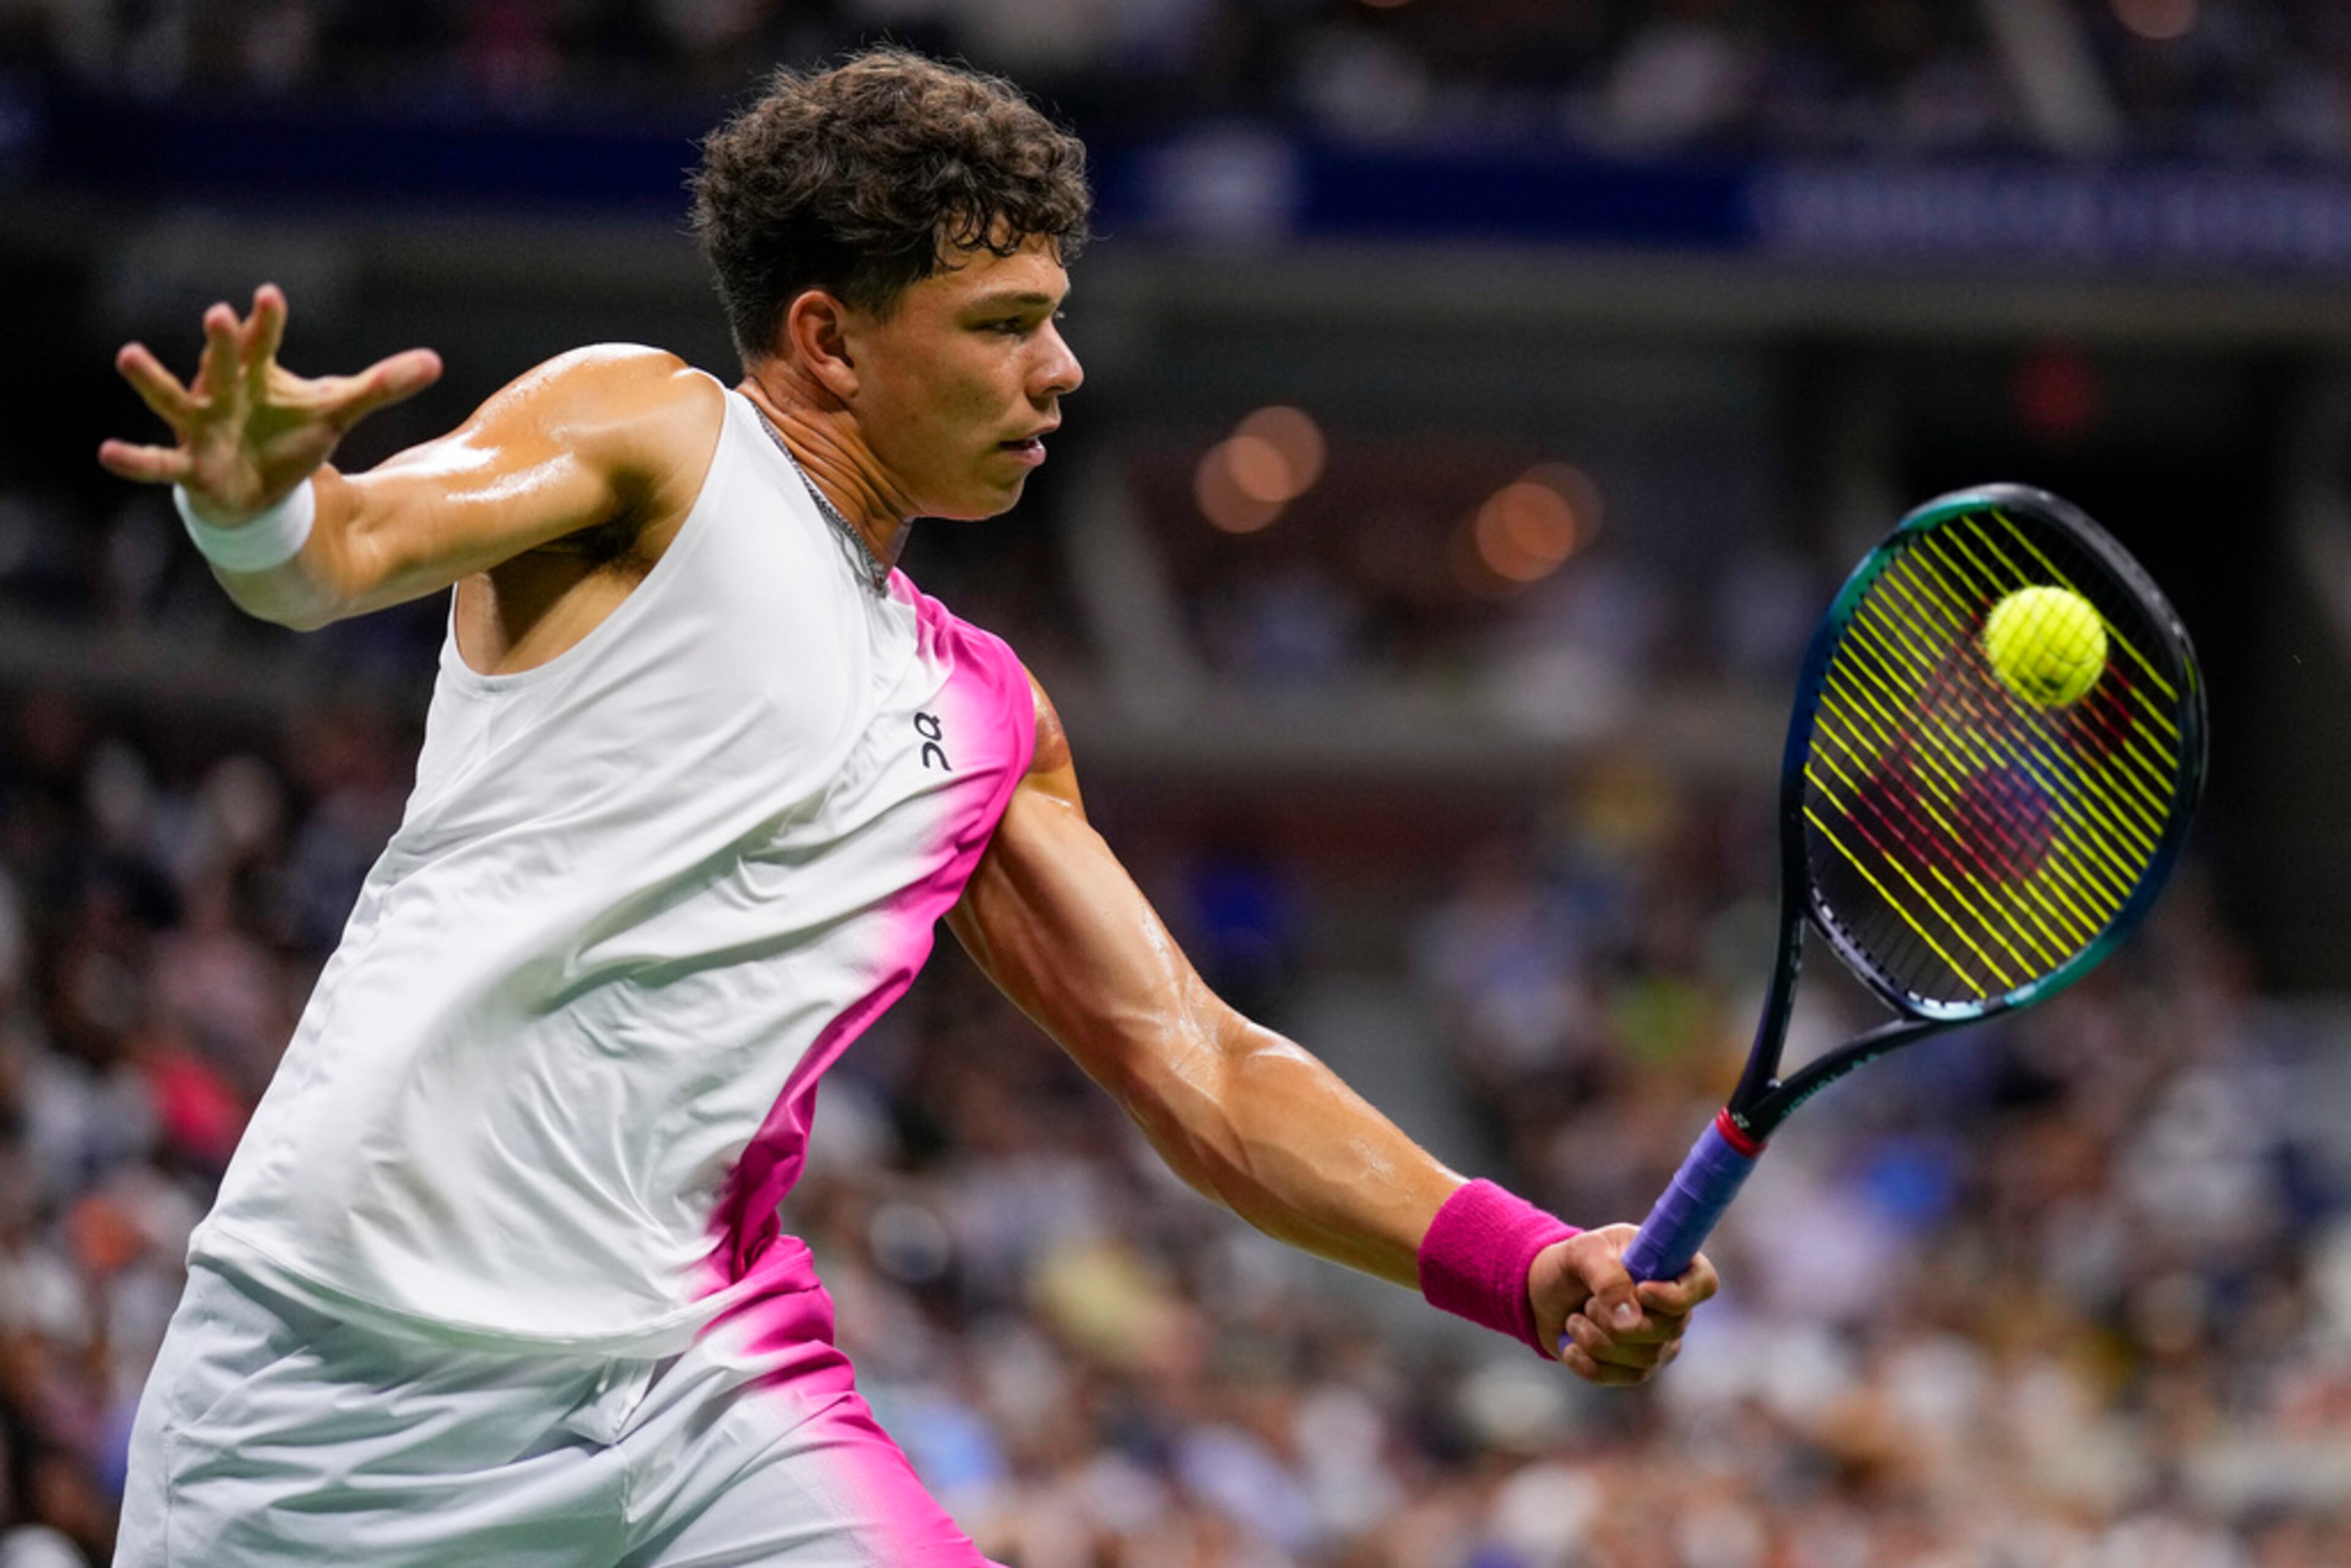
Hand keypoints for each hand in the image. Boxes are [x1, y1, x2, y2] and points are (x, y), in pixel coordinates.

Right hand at [98, 284, 441, 524]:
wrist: (261, 488)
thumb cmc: (289, 437)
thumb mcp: (338, 411)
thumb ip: (381, 386)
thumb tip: (436, 363)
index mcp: (255, 374)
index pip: (263, 342)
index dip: (267, 322)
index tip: (270, 296)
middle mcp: (222, 393)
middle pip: (222, 363)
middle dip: (220, 342)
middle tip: (217, 313)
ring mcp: (201, 427)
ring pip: (174, 399)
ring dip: (152, 380)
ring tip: (128, 354)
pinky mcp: (191, 466)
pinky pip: (159, 463)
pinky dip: (135, 461)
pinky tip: (107, 453)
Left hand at [1529, 1223, 1717, 1386]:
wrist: (1544, 1294)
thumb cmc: (1572, 1264)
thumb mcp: (1583, 1253)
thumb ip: (1608, 1278)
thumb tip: (1631, 1321)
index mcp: (1671, 1265)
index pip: (1703, 1284)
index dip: (1677, 1295)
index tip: (1641, 1290)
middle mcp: (1674, 1308)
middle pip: (1670, 1328)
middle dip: (1616, 1319)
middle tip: (1588, 1303)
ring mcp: (1659, 1342)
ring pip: (1644, 1357)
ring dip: (1596, 1339)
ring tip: (1575, 1319)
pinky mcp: (1638, 1369)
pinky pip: (1622, 1377)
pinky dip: (1587, 1362)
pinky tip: (1571, 1345)